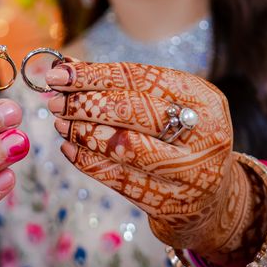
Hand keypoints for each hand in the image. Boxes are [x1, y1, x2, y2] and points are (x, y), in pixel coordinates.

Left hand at [45, 61, 264, 258]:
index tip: (59, 72)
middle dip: (85, 103)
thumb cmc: (179, 139)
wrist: (211, 200)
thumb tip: (65, 64)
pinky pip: (118, 178)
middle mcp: (203, 134)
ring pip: (124, 146)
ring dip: (83, 132)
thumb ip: (120, 85)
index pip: (141, 78)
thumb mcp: (165, 106)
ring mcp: (190, 173)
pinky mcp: (170, 202)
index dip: (94, 74)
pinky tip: (69, 148)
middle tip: (55, 101)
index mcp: (203, 99)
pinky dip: (87, 160)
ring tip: (60, 123)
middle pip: (133, 110)